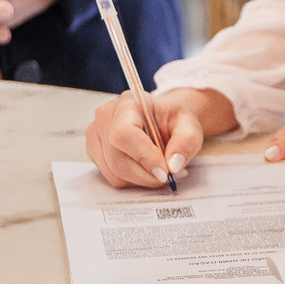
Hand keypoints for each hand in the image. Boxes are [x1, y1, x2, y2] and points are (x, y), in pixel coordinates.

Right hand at [86, 86, 236, 188]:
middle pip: (117, 159)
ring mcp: (95, 135)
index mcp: (127, 103)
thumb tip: (173, 166)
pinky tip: (145, 169)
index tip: (165, 171)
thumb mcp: (190, 126)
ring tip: (160, 170)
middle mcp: (104, 117)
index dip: (144, 157)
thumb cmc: (173, 120)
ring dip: (141, 179)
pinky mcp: (94, 152)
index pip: (124, 134)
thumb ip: (186, 142)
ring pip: (114, 172)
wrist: (163, 120)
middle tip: (170, 175)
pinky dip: (132, 180)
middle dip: (147, 174)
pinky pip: (111, 177)